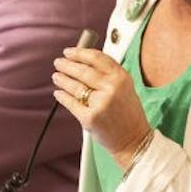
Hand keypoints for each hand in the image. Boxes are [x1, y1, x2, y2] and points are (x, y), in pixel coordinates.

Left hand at [52, 46, 151, 168]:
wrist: (133, 140)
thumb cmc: (127, 113)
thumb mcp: (125, 88)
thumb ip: (107, 74)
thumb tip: (82, 61)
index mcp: (121, 77)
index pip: (96, 58)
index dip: (79, 52)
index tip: (69, 51)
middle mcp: (111, 88)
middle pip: (82, 71)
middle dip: (67, 65)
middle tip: (58, 63)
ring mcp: (100, 103)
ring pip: (74, 86)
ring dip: (62, 80)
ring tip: (56, 76)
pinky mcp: (89, 117)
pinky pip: (71, 103)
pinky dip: (62, 96)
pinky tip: (59, 93)